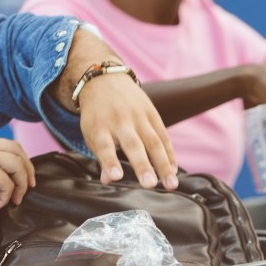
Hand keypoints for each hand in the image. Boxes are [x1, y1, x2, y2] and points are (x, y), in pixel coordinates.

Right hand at [0, 136, 34, 212]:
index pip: (7, 145)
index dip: (20, 160)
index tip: (24, 175)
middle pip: (18, 151)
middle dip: (27, 170)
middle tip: (29, 186)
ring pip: (18, 167)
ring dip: (20, 186)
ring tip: (13, 201)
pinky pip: (8, 185)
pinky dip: (4, 199)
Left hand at [77, 73, 178, 189]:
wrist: (105, 80)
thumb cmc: (97, 115)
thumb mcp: (91, 133)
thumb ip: (101, 156)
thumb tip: (108, 180)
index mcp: (100, 126)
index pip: (104, 146)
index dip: (110, 162)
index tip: (116, 177)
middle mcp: (120, 121)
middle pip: (133, 145)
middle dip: (142, 166)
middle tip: (149, 185)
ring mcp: (138, 116)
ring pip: (153, 142)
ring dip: (164, 165)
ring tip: (171, 185)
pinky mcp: (152, 113)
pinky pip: (163, 136)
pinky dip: (170, 154)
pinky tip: (174, 171)